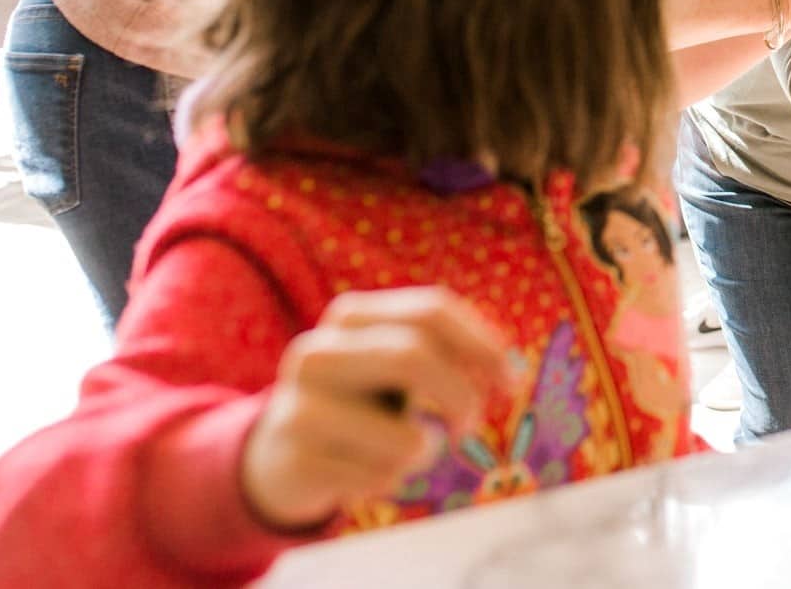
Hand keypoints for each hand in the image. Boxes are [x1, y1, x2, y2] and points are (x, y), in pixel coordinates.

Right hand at [241, 288, 510, 530]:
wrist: (278, 458)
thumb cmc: (361, 404)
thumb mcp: (397, 368)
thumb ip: (445, 355)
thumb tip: (510, 373)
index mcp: (351, 315)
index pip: (431, 310)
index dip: (482, 345)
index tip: (512, 382)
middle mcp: (316, 350)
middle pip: (414, 358)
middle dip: (461, 396)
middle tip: (471, 426)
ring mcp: (296, 404)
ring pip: (403, 436)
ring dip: (422, 451)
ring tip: (404, 451)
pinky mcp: (294, 458)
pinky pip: (379, 477)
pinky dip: (391, 480)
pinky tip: (365, 473)